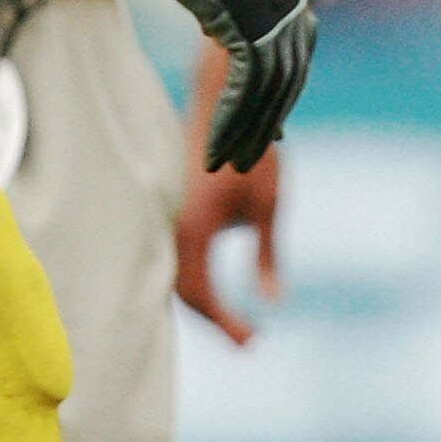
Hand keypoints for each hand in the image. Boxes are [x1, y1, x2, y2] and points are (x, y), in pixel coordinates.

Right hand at [66, 0, 313, 170]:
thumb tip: (225, 20)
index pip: (294, 36)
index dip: (282, 83)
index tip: (272, 119)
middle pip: (290, 65)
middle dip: (271, 115)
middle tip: (250, 153)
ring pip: (272, 84)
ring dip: (250, 129)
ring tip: (228, 162)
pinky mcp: (242, 13)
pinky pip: (248, 83)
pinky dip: (234, 119)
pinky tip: (217, 147)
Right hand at [176, 41, 281, 343]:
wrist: (225, 99)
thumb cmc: (252, 151)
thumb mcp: (269, 206)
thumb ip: (267, 256)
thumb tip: (273, 300)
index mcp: (194, 232)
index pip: (204, 297)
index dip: (227, 324)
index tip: (253, 341)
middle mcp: (172, 228)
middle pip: (185, 292)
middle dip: (214, 319)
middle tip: (247, 339)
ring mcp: (167, 216)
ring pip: (175, 274)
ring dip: (201, 299)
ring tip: (231, 318)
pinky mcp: (170, 206)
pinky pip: (173, 254)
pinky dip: (191, 276)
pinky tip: (211, 283)